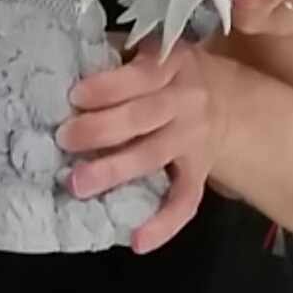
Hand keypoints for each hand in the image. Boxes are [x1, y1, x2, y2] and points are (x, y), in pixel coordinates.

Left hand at [60, 38, 237, 253]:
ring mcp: (194, 140)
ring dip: (113, 171)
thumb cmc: (172, 74)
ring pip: (153, 156)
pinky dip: (164, 224)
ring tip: (76, 184)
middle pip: (142, 117)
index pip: (142, 74)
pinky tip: (137, 241)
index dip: (108, 85)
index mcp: (173, 63)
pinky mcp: (200, 173)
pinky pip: (185, 201)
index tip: (75, 96)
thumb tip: (67, 63)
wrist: (229, 102)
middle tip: (63, 138)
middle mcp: (186, 101)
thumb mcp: (153, 51)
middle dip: (100, 129)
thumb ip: (118, 55)